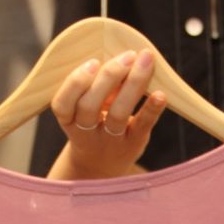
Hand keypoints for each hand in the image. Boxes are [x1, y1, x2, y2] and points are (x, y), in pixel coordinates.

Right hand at [47, 49, 166, 180]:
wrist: (101, 167)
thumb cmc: (94, 126)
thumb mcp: (87, 110)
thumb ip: (99, 87)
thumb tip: (122, 56)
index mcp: (69, 119)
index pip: (62, 104)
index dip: (75, 83)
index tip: (93, 62)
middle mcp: (85, 133)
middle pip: (90, 106)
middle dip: (108, 76)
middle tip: (128, 55)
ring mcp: (109, 141)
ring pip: (117, 114)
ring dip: (132, 84)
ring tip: (145, 60)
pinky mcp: (132, 145)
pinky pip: (141, 127)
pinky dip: (151, 109)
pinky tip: (161, 94)